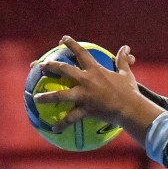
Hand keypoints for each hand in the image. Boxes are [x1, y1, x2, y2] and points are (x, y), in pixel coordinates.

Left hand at [35, 37, 161, 139]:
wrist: (130, 108)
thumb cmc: (129, 91)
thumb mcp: (126, 73)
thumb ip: (123, 60)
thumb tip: (126, 47)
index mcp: (95, 70)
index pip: (81, 52)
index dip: (71, 44)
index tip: (63, 39)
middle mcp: (87, 80)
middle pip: (64, 70)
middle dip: (51, 66)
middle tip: (41, 66)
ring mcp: (84, 95)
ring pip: (61, 95)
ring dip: (47, 96)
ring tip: (36, 98)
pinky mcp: (86, 110)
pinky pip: (71, 118)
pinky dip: (62, 124)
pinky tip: (54, 129)